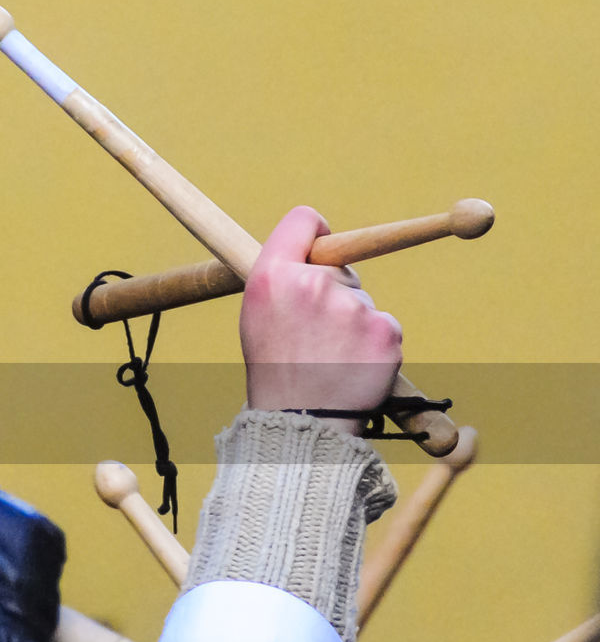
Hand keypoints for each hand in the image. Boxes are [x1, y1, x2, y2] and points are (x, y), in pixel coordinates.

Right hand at [241, 206, 402, 433]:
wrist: (301, 422)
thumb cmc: (275, 368)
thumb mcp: (257, 314)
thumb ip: (282, 274)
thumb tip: (318, 246)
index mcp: (272, 276)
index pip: (304, 219)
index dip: (313, 233)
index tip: (318, 250)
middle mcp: (313, 284)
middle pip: (339, 266)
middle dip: (333, 293)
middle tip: (312, 335)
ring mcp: (353, 308)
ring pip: (361, 300)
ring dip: (351, 323)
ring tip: (329, 357)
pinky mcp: (385, 331)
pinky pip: (383, 323)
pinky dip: (372, 344)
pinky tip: (350, 366)